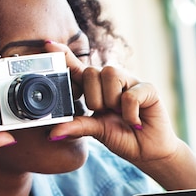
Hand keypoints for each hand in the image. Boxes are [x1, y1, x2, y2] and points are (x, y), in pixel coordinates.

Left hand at [44, 42, 178, 164]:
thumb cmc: (122, 138)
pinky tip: (135, 122)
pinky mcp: (148, 88)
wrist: (148, 152)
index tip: (48, 44)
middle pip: (91, 71)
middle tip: (106, 113)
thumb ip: (76, 127)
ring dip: (111, 101)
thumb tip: (51, 134)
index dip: (64, 55)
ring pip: (109, 74)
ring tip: (120, 115)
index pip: (77, 68)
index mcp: (96, 90)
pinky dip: (129, 114)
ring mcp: (130, 82)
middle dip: (94, 98)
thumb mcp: (96, 132)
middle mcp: (112, 81)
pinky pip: (129, 95)